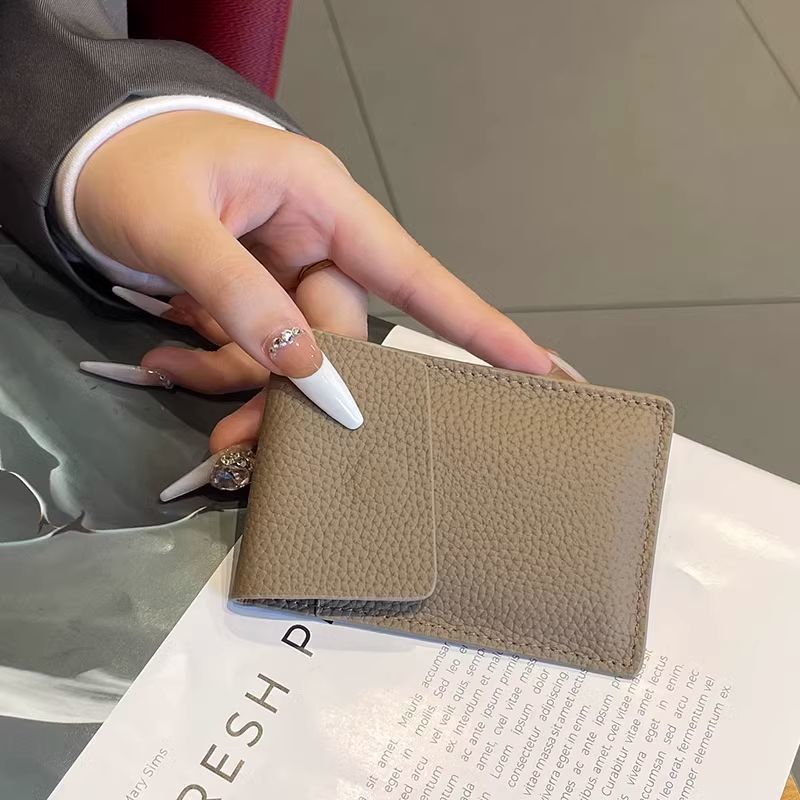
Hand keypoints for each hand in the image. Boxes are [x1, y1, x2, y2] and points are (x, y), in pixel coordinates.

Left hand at [75, 111, 557, 497]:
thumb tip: (305, 366)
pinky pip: (253, 349)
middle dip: (292, 390)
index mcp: (321, 204)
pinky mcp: (253, 297)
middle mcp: (316, 242)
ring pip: (290, 353)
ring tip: (171, 370)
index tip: (536, 368)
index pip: (413, 273)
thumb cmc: (134, 165)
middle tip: (240, 442)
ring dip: (238, 382)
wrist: (85, 154)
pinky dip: (211, 363)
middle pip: (337, 336)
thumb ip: (240, 296)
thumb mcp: (178, 227)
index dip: (474, 325)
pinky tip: (165, 355)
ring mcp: (285, 272)